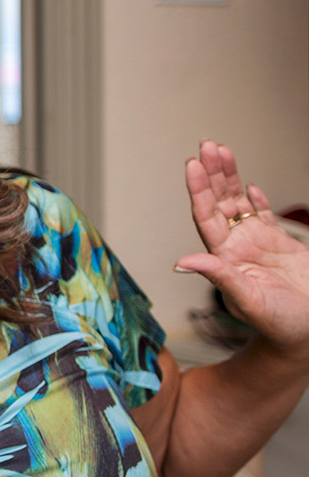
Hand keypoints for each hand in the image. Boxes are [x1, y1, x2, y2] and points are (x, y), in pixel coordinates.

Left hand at [179, 140, 308, 359]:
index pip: (206, 217)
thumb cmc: (277, 323)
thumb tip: (181, 262)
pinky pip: (263, 216)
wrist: (306, 331)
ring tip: (221, 150)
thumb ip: (217, 276)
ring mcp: (257, 244)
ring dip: (230, 177)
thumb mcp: (245, 299)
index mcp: (225, 258)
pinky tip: (247, 184)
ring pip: (238, 203)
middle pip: (219, 203)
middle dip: (212, 174)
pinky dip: (256, 199)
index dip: (198, 190)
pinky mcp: (279, 245)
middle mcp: (236, 247)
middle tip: (206, 145)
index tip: (192, 165)